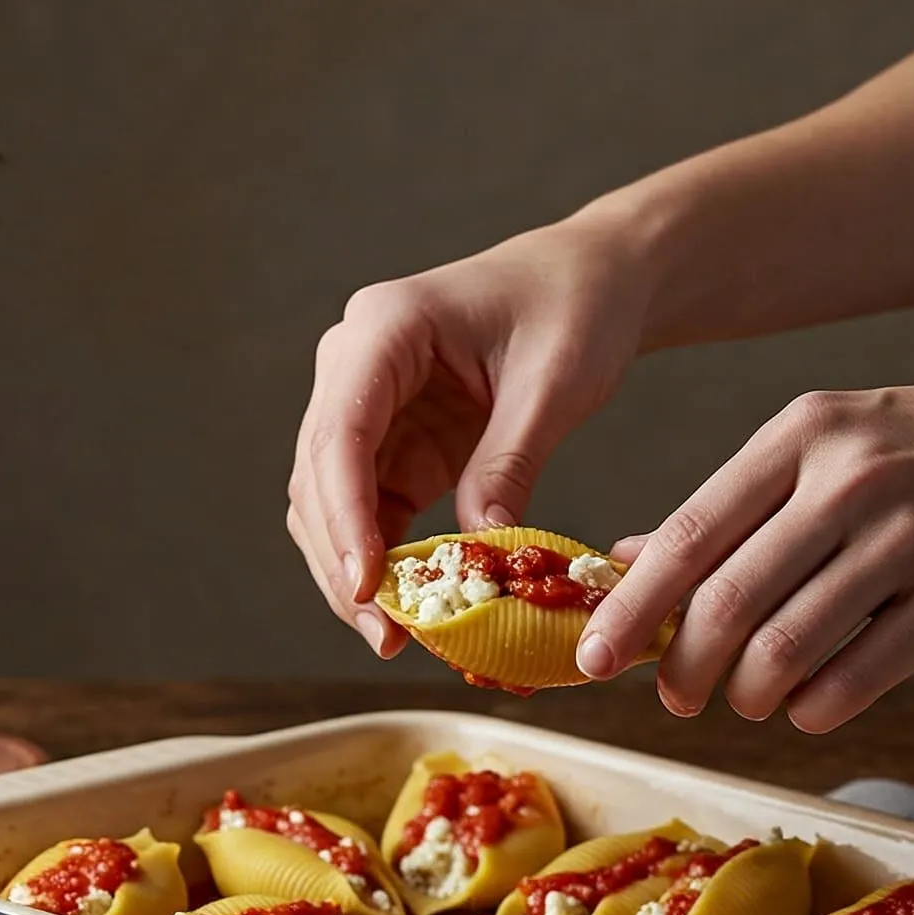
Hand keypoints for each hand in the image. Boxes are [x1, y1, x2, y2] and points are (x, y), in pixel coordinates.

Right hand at [288, 215, 649, 650]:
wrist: (594, 279)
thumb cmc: (577, 307)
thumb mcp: (553, 385)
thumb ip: (508, 464)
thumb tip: (479, 552)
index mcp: (384, 328)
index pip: (340, 433)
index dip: (345, 516)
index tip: (365, 586)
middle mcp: (353, 366)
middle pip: (319, 478)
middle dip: (343, 561)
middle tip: (385, 634)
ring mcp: (364, 407)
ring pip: (328, 504)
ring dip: (353, 571)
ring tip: (395, 634)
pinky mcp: (389, 443)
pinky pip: (367, 512)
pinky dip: (383, 561)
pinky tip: (412, 606)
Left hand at [578, 374, 913, 730]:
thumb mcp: (818, 445)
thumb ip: (724, 506)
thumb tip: (621, 562)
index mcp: (799, 437)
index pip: (688, 535)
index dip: (630, 608)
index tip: (592, 656)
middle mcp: (851, 482)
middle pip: (729, 602)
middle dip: (683, 668)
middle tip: (673, 698)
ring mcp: (913, 538)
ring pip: (788, 647)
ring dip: (746, 694)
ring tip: (742, 699)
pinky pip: (860, 677)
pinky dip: (814, 707)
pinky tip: (805, 703)